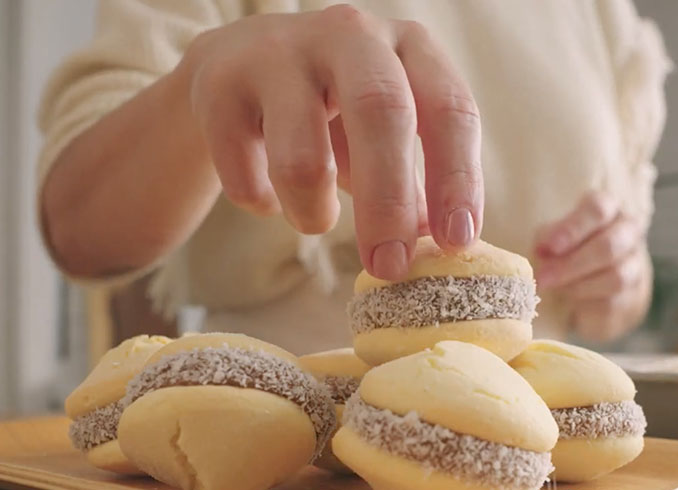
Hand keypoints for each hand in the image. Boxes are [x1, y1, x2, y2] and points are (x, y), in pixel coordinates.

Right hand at [180, 4, 482, 279]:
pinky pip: (245, 174)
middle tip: (389, 267)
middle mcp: (349, 35)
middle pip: (381, 113)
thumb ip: (418, 188)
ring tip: (315, 219)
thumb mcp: (386, 138)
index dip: (457, 179)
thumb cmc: (331, 113)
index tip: (455, 243)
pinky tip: (266, 194)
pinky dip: (261, 202)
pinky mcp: (220, 81)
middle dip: (388, 203)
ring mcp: (280, 51)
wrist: (233, 69)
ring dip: (313, 213)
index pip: (449, 108)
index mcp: (407, 47)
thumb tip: (442, 249)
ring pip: (304, 158)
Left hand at [534, 190, 652, 342]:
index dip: (572, 229)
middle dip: (571, 264)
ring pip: (615, 276)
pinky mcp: (633, 293)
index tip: (550, 247)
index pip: (597, 209)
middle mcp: (629, 230)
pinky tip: (569, 300)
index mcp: (610, 207)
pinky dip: (585, 302)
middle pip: (608, 246)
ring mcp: (635, 262)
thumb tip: (542, 249)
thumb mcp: (556, 236)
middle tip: (543, 276)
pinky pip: (611, 301)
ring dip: (578, 285)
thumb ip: (548, 238)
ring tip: (554, 287)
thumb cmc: (573, 247)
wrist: (598, 280)